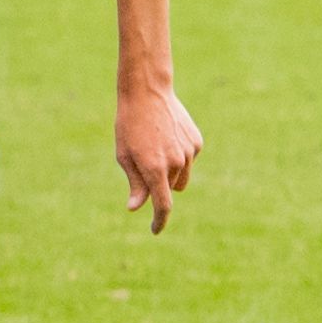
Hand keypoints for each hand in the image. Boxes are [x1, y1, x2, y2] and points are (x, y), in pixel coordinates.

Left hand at [114, 78, 200, 233]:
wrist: (148, 92)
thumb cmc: (129, 125)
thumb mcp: (125, 156)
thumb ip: (135, 184)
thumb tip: (135, 208)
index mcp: (155, 169)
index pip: (163, 206)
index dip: (159, 221)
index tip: (155, 230)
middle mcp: (176, 163)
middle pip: (169, 189)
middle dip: (158, 185)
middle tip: (143, 162)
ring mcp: (189, 152)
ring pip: (182, 178)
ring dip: (171, 173)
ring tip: (155, 148)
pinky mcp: (196, 142)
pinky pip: (188, 160)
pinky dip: (179, 157)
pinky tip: (167, 137)